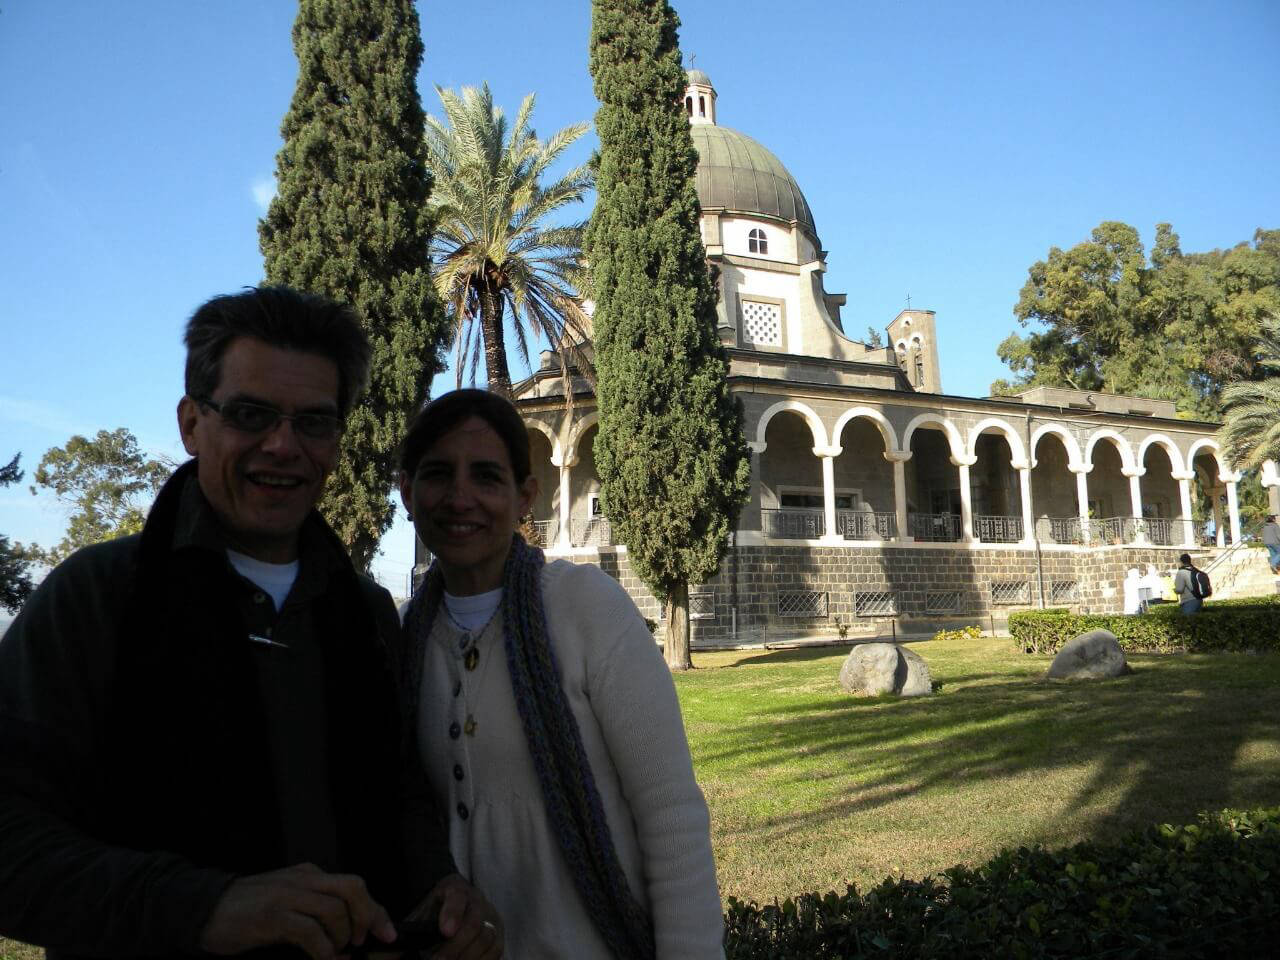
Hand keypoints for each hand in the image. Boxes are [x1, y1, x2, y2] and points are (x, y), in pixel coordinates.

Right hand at [198, 862, 395, 959]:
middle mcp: (302, 880)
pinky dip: (323, 950)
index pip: (354, 886)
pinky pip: (309, 932)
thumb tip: (347, 931)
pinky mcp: (272, 917)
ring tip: (336, 953)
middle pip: (352, 889)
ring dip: (342, 937)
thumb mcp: (286, 901)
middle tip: (365, 942)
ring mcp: (287, 896)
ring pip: (334, 910)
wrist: (203, 908)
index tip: (387, 932)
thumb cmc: (245, 910)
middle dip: (368, 917)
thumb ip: (314, 908)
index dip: (375, 910)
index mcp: (308, 875)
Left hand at [409, 873, 502, 959]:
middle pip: (474, 923)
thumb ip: (410, 927)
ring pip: (488, 938)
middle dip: (456, 947)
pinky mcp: (498, 934)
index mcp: (456, 889)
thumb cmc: (434, 910)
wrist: (453, 903)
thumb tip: (391, 948)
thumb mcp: (422, 911)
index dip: (453, 914)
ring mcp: (491, 917)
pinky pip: (496, 951)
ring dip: (469, 957)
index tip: (444, 931)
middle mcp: (478, 901)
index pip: (458, 897)